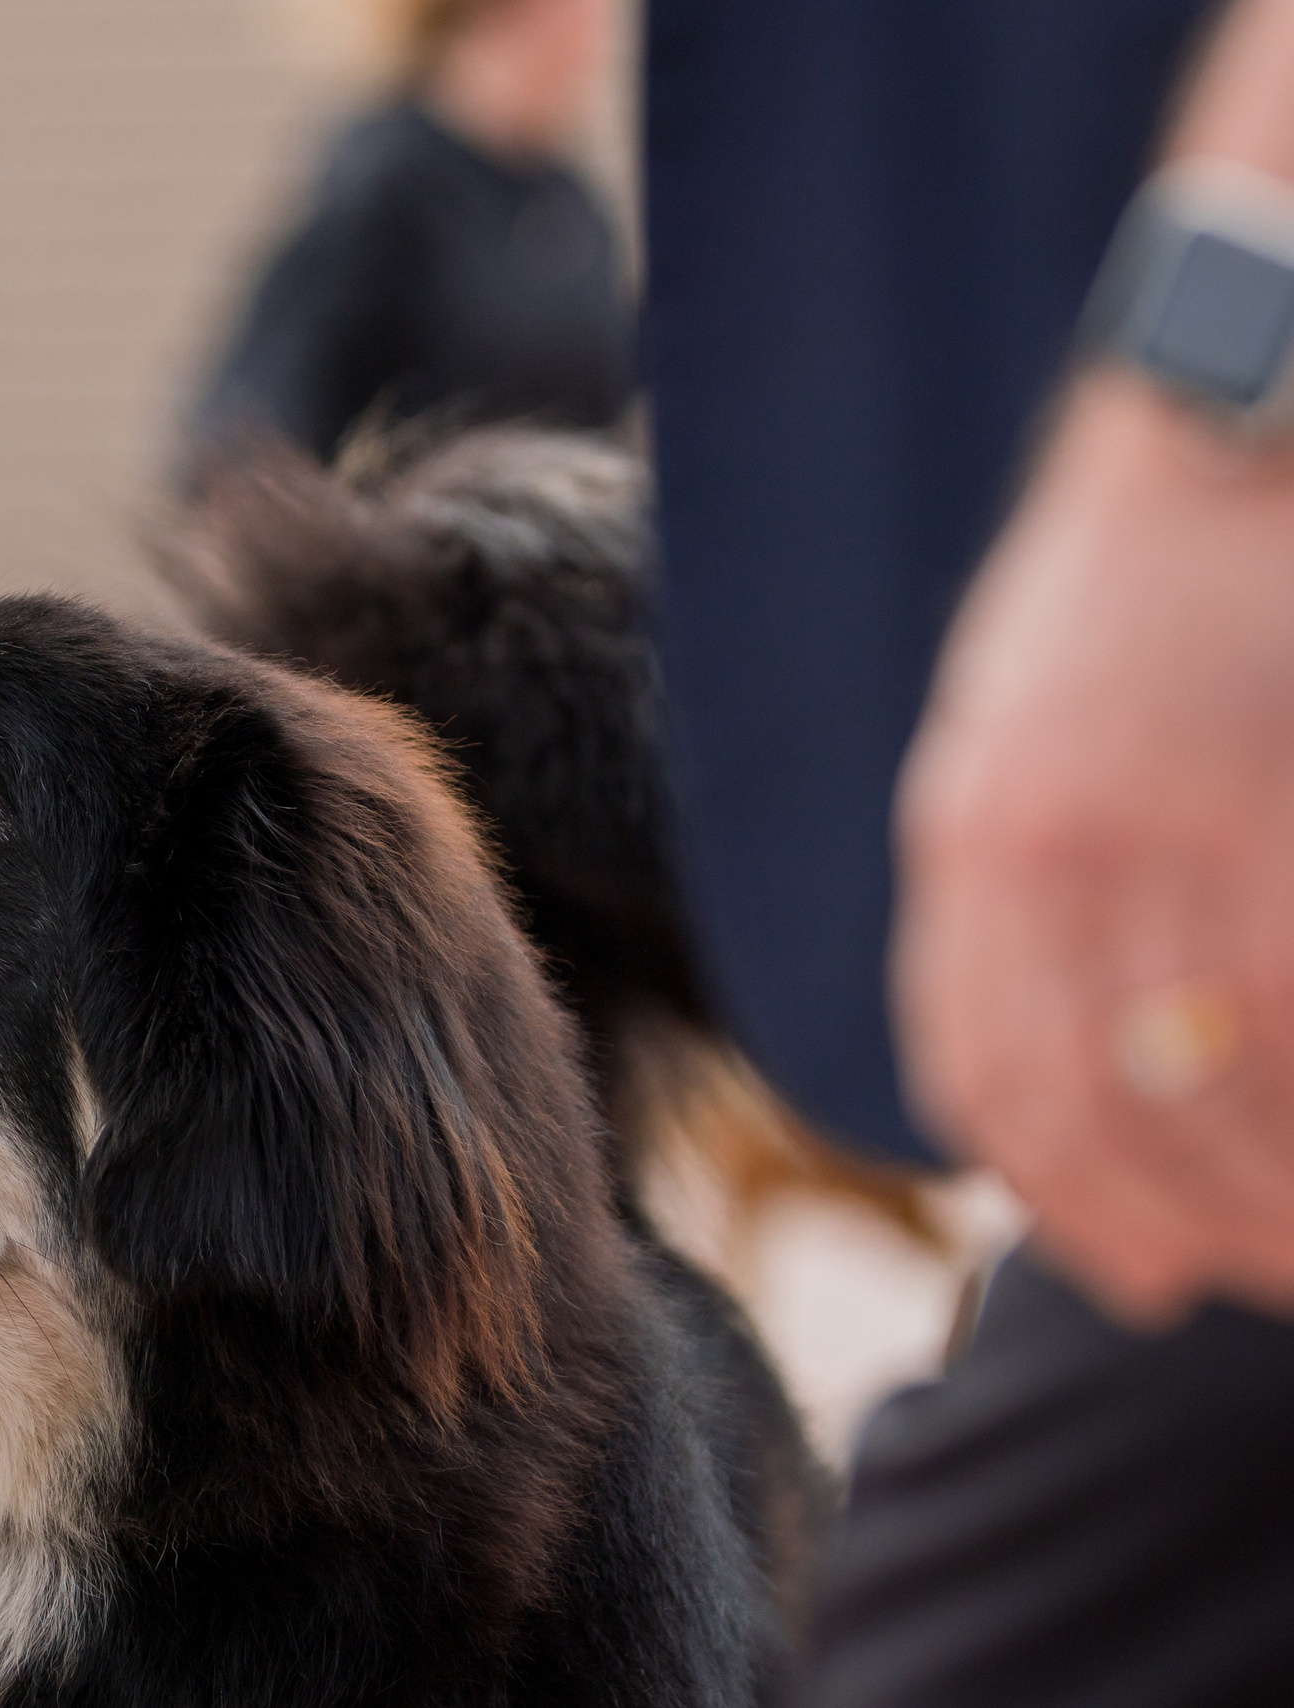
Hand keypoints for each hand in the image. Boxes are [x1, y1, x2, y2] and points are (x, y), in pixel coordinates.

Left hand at [894, 372, 1293, 1323]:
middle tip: (1245, 1282)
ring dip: (1270, 1194)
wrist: (1217, 429)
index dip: (1064, 1197)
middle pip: (1098, 1107)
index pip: (987, 1075)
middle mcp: (1042, 849)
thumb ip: (1011, 885)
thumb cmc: (1125, 587)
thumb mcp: (1010, 732)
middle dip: (1175, 1225)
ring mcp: (1170, 828)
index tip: (1134, 1263)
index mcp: (965, 840)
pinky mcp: (1279, 821)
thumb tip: (1043, 1056)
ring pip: (1213, 1082)